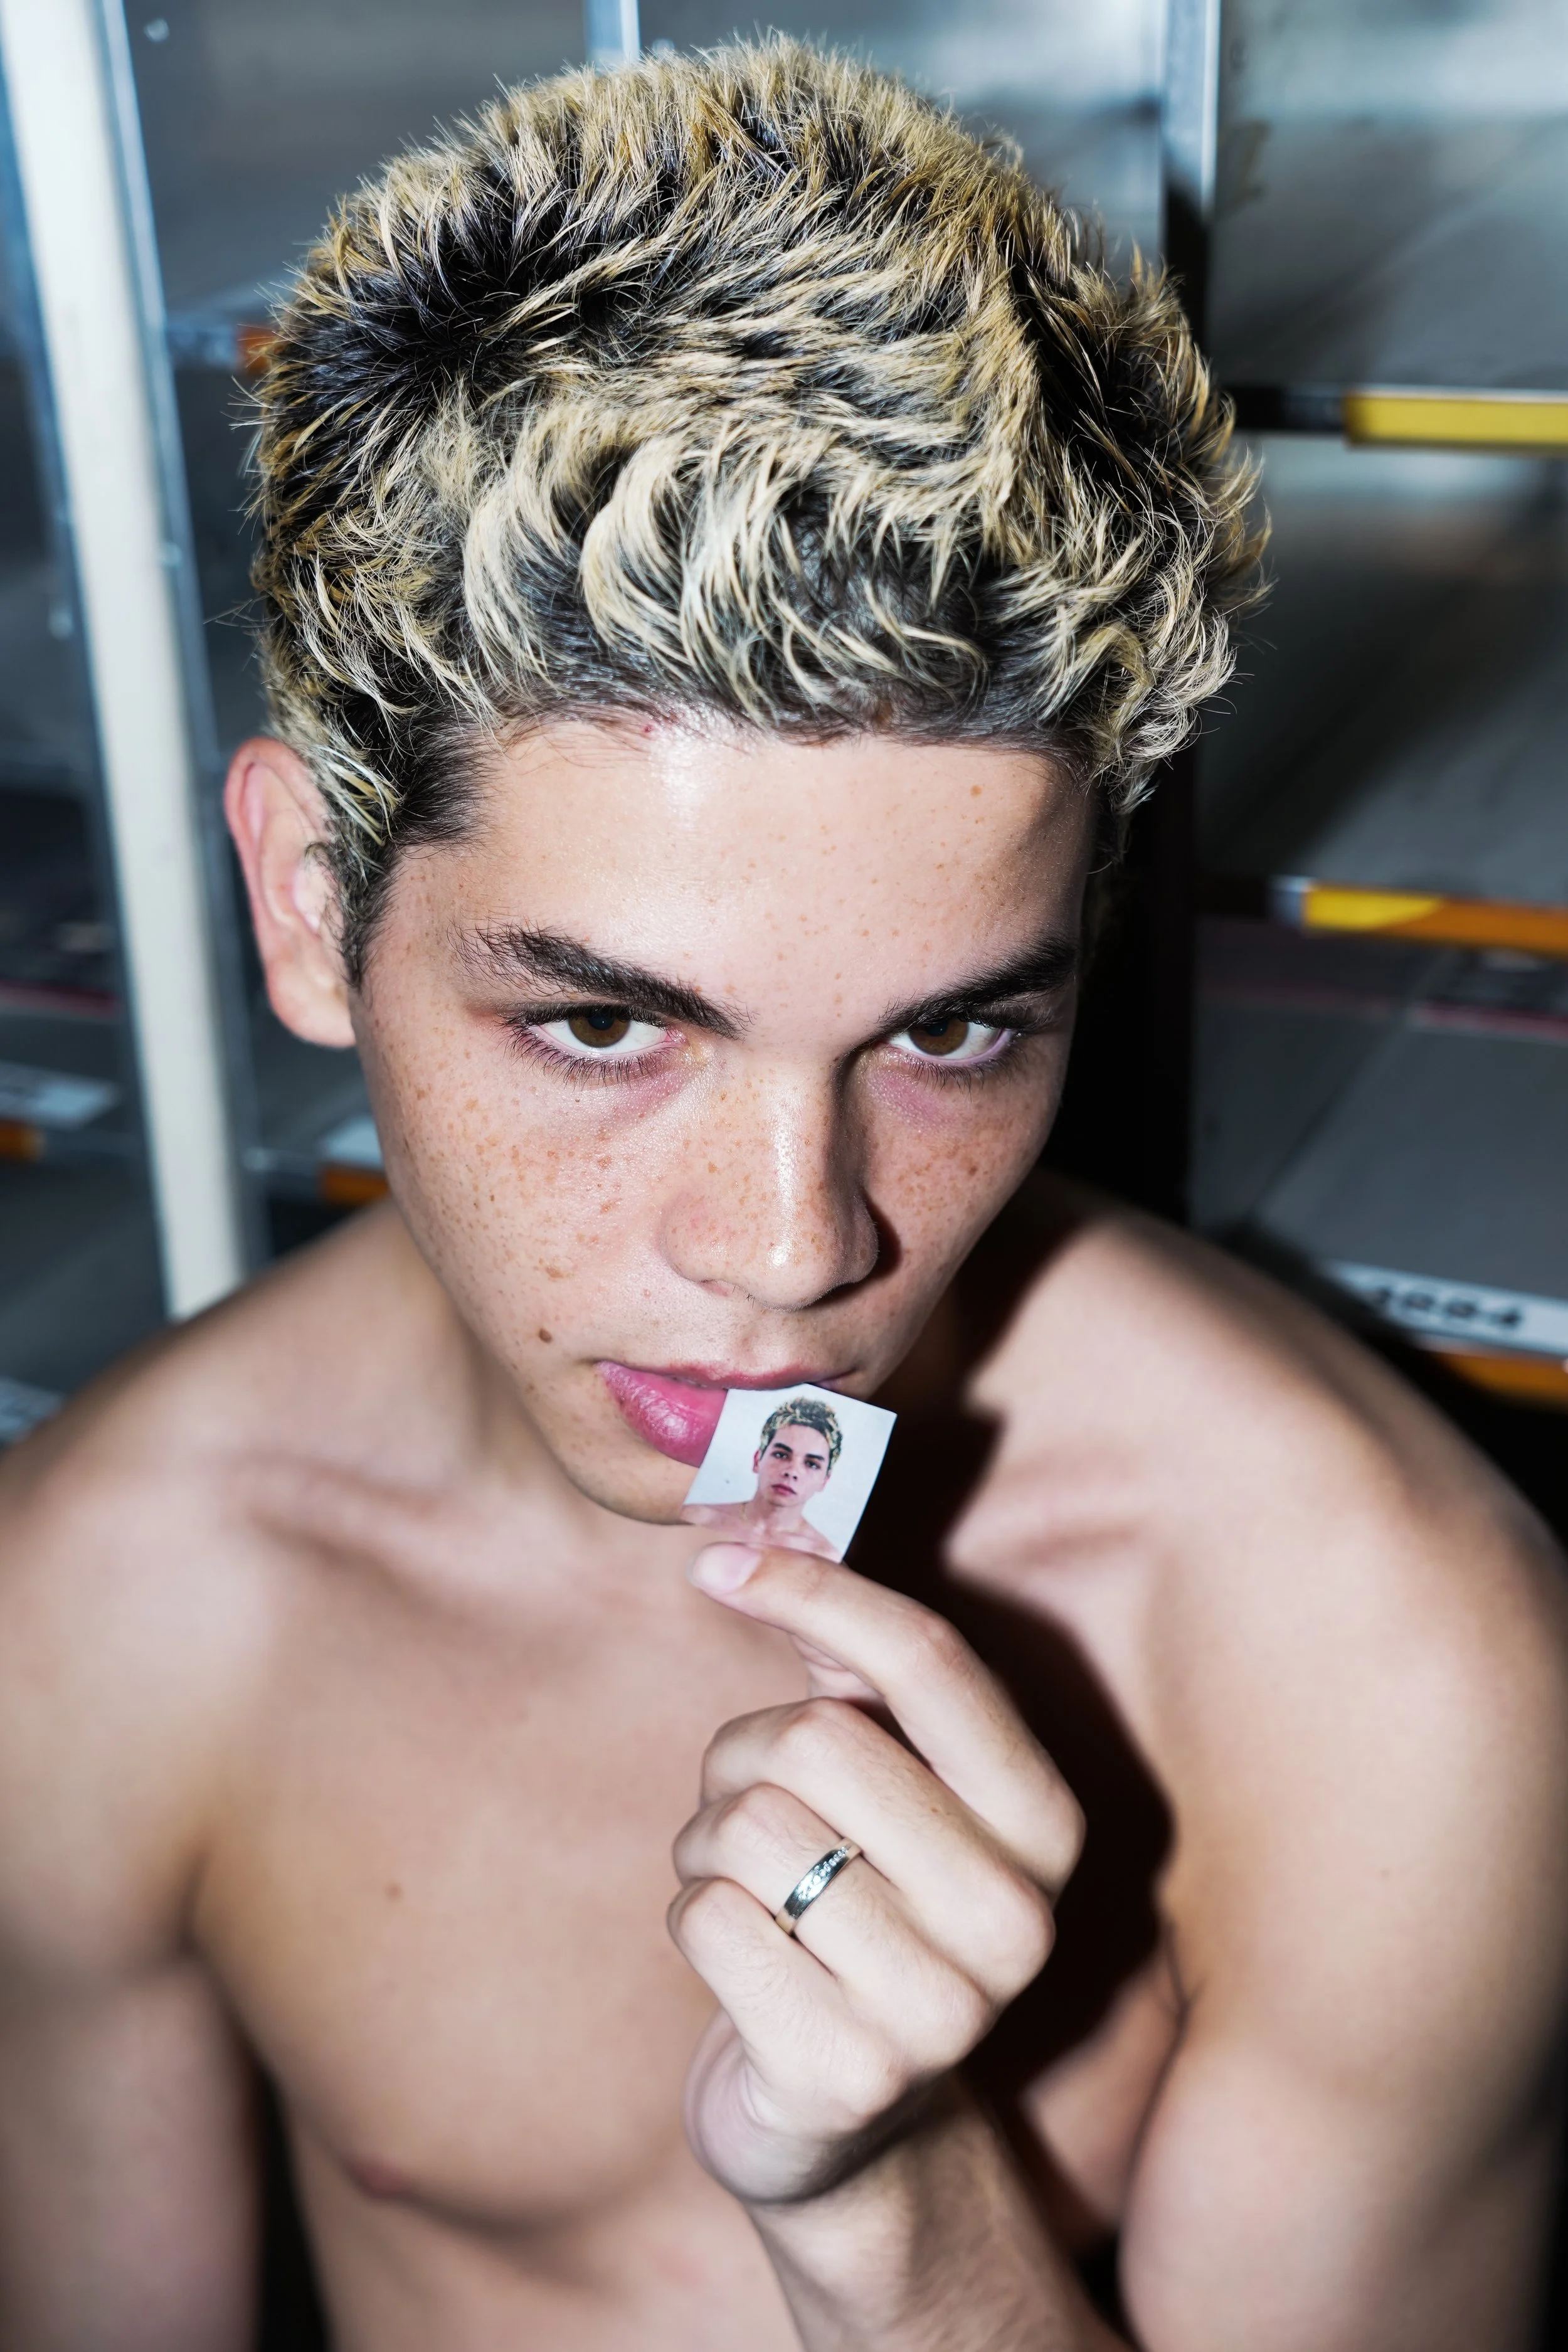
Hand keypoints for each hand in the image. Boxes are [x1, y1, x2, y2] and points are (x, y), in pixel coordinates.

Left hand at [669, 1544, 1082, 2207]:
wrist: (846, 2126)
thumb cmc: (854, 1907)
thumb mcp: (881, 1784)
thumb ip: (847, 1664)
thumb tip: (764, 1531)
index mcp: (1042, 1822)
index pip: (929, 1662)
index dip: (816, 1589)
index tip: (720, 1563)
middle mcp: (1015, 1916)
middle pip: (817, 1741)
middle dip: (743, 1757)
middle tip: (748, 1803)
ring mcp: (941, 2009)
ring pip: (748, 1828)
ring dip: (709, 1845)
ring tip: (748, 1889)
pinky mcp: (844, 2073)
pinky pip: (707, 1919)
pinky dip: (693, 1919)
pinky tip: (741, 1960)